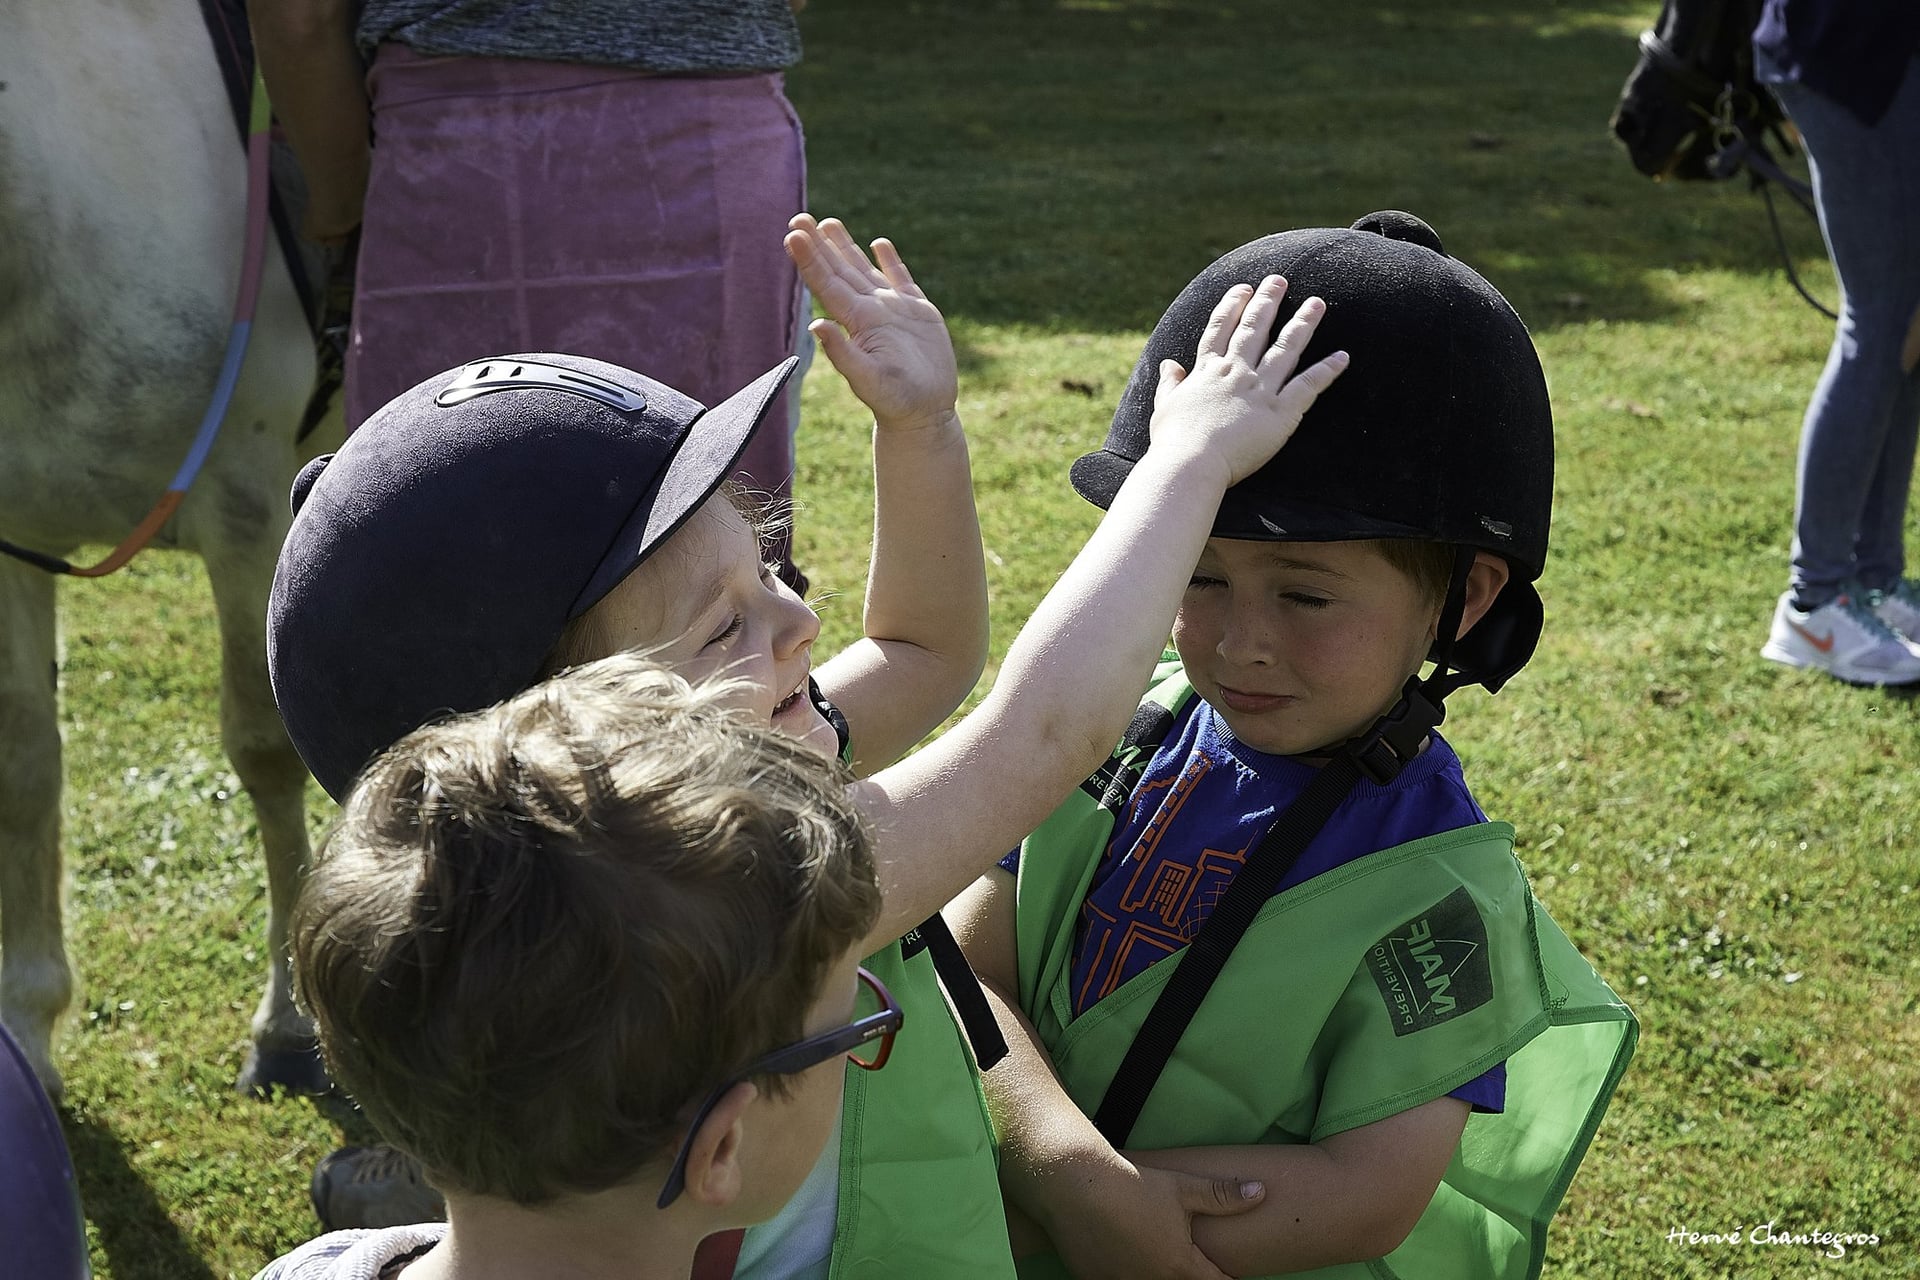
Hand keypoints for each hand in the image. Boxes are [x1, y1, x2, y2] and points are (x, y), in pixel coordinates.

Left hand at [785, 214, 958, 433]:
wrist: (926, 413)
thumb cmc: (895, 401)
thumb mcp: (868, 379)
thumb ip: (842, 353)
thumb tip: (816, 326)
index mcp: (857, 322)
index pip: (827, 283)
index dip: (810, 258)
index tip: (793, 234)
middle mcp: (870, 311)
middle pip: (839, 270)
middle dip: (819, 244)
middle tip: (798, 217)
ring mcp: (893, 310)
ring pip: (864, 270)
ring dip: (845, 247)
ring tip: (828, 223)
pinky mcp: (918, 313)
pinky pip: (901, 280)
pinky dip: (890, 261)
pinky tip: (879, 244)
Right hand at [1039, 1152, 1264, 1279]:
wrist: (1075, 1187)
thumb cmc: (1133, 1185)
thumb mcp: (1182, 1188)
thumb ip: (1222, 1196)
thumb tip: (1261, 1192)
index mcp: (1180, 1265)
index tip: (1232, 1276)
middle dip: (1191, 1277)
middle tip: (1189, 1263)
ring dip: (1158, 1274)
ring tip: (1156, 1257)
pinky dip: (1127, 1274)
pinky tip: (1125, 1257)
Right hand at [1146, 275, 1347, 490]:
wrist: (1190, 464)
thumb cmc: (1173, 442)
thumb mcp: (1164, 407)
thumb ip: (1169, 384)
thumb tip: (1167, 365)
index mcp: (1206, 371)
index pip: (1220, 329)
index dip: (1232, 305)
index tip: (1243, 288)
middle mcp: (1235, 372)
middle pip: (1254, 328)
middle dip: (1267, 301)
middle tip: (1280, 279)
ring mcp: (1259, 390)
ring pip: (1286, 348)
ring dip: (1303, 323)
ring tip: (1317, 303)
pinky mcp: (1280, 412)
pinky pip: (1308, 386)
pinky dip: (1326, 371)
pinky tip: (1342, 357)